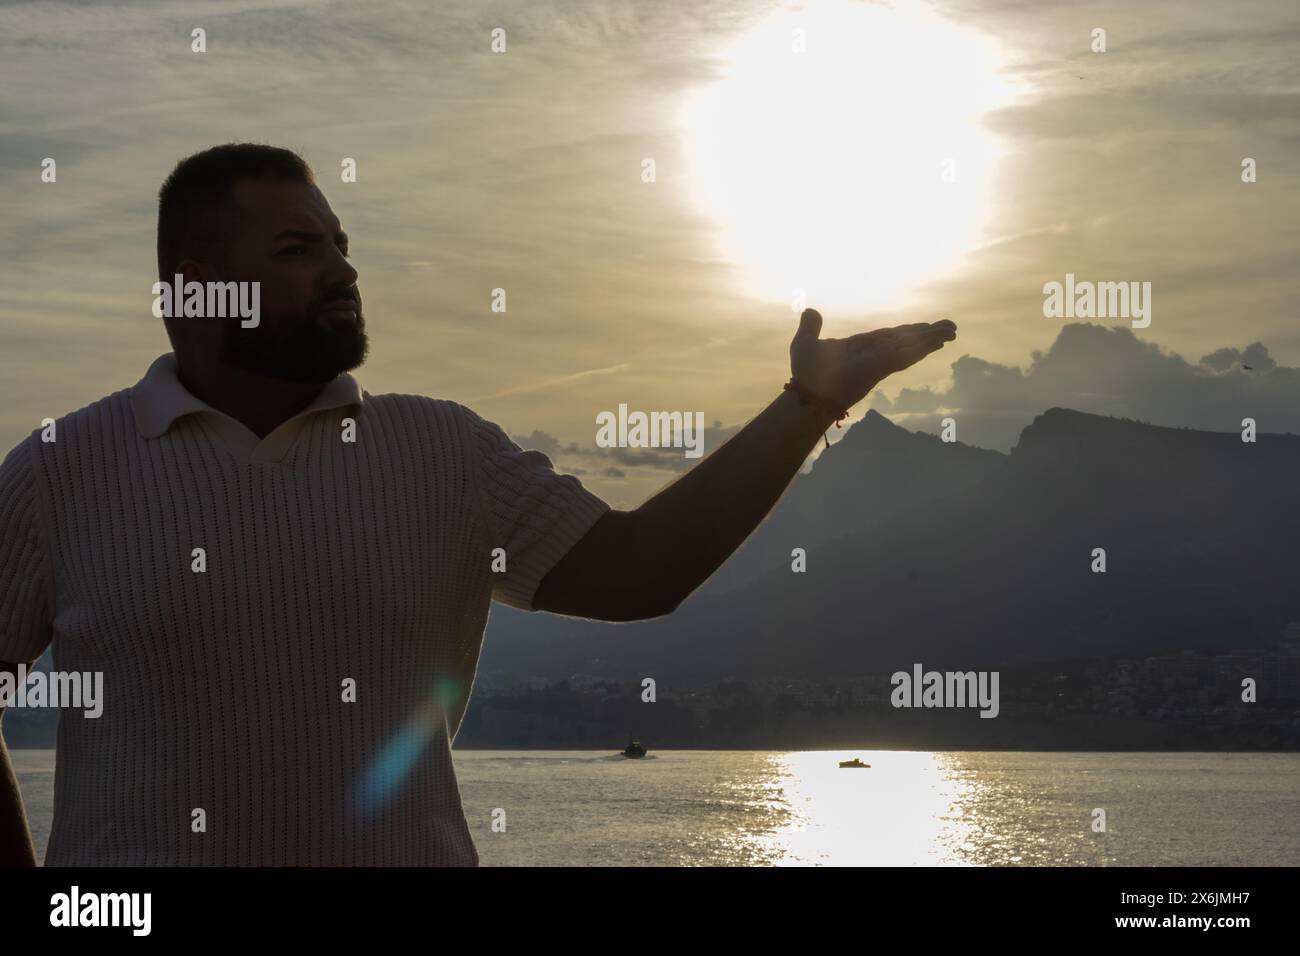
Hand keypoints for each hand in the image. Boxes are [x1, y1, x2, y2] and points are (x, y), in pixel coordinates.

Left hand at [789, 308, 956, 411]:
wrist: (808, 394)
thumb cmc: (806, 373)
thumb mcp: (805, 343)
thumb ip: (811, 327)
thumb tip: (809, 311)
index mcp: (860, 346)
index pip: (888, 336)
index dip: (907, 331)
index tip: (924, 326)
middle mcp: (874, 353)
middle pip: (906, 341)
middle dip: (927, 334)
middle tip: (951, 328)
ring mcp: (879, 361)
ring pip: (911, 347)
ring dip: (931, 339)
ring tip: (952, 333)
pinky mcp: (881, 367)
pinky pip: (906, 355)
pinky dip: (922, 347)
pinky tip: (938, 341)